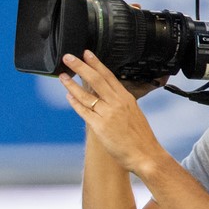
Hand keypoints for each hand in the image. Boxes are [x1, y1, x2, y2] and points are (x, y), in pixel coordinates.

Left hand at [60, 51, 169, 177]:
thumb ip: (121, 103)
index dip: (96, 63)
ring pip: (86, 95)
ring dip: (72, 84)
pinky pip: (84, 111)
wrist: (145, 154)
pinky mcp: (100, 127)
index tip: (87, 53)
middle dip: (81, 67)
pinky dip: (75, 103)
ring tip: (63, 76)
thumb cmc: (140, 137)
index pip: (109, 75)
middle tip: (68, 57)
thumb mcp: (134, 113)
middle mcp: (116, 104)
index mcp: (126, 98)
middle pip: (96, 80)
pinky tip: (68, 96)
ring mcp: (107, 115)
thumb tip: (111, 95)